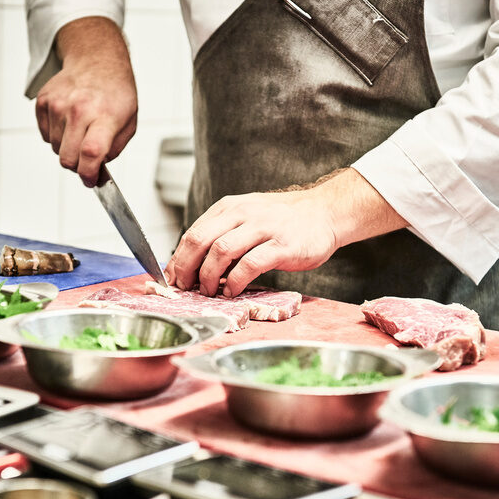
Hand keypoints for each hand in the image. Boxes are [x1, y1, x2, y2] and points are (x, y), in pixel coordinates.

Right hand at [35, 17, 137, 186]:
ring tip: (81, 130)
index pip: (90, 152)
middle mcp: (78, 109)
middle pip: (67, 158)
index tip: (90, 180)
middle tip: (88, 157)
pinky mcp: (42, 102)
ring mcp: (57, 104)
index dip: (87, 174)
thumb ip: (112, 151)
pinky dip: (57, 135)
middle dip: (78, 166)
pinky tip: (69, 120)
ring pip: (55, 149)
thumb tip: (95, 172)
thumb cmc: (115, 94)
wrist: (97, 61)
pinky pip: (46, 136)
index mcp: (104, 115)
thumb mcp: (128, 123)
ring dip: (68, 148)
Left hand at [165, 191, 336, 297]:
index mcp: (230, 207)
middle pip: (200, 240)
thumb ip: (225, 234)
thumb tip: (196, 264)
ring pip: (221, 250)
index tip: (172, 279)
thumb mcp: (249, 217)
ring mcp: (263, 228)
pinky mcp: (282, 246)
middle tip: (184, 287)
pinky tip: (233, 291)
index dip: (178, 258)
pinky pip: (250, 264)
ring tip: (207, 291)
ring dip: (208, 276)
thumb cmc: (285, 220)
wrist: (326, 212)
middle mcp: (243, 213)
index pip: (193, 232)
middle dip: (186, 268)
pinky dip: (236, 281)